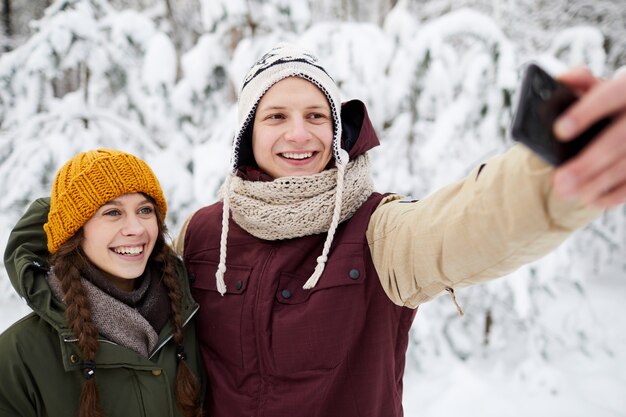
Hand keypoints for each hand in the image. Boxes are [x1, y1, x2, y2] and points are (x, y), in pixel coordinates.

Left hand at [552, 67, 625, 208]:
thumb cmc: (614, 101)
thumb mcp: (601, 86)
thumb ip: (581, 82)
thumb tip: (561, 80)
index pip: (609, 95)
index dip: (585, 112)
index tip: (559, 130)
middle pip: (618, 139)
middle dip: (587, 163)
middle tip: (559, 180)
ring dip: (597, 182)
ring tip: (568, 192)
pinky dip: (615, 194)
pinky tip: (592, 199)